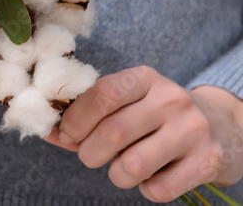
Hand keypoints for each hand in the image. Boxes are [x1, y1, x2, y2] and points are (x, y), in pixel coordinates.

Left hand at [44, 65, 242, 202]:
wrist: (221, 127)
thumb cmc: (155, 116)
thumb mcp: (126, 104)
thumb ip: (85, 116)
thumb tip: (45, 130)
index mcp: (145, 78)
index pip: (102, 93)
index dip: (76, 118)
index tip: (66, 135)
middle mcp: (171, 99)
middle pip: (113, 132)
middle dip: (89, 152)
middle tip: (90, 156)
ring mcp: (193, 130)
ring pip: (133, 165)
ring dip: (116, 175)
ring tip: (121, 168)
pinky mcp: (208, 161)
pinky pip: (159, 188)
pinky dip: (145, 189)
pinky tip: (151, 177)